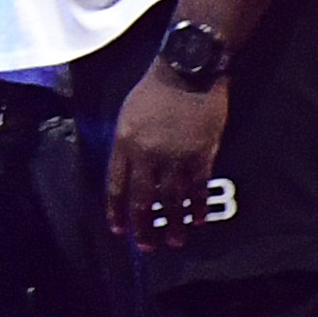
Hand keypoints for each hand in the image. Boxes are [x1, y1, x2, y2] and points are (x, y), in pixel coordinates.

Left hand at [106, 68, 228, 251]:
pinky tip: (198, 220)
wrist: (189, 69)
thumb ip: (127, 144)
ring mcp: (176, 156)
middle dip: (144, 226)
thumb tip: (128, 172)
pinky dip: (198, 207)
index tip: (119, 230)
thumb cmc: (155, 88)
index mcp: (124, 143)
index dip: (117, 211)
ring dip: (174, 223)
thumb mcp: (128, 113)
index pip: (116, 186)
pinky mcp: (202, 154)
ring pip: (172, 199)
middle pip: (142, 199)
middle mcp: (147, 154)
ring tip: (176, 241)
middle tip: (147, 247)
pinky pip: (198, 187)